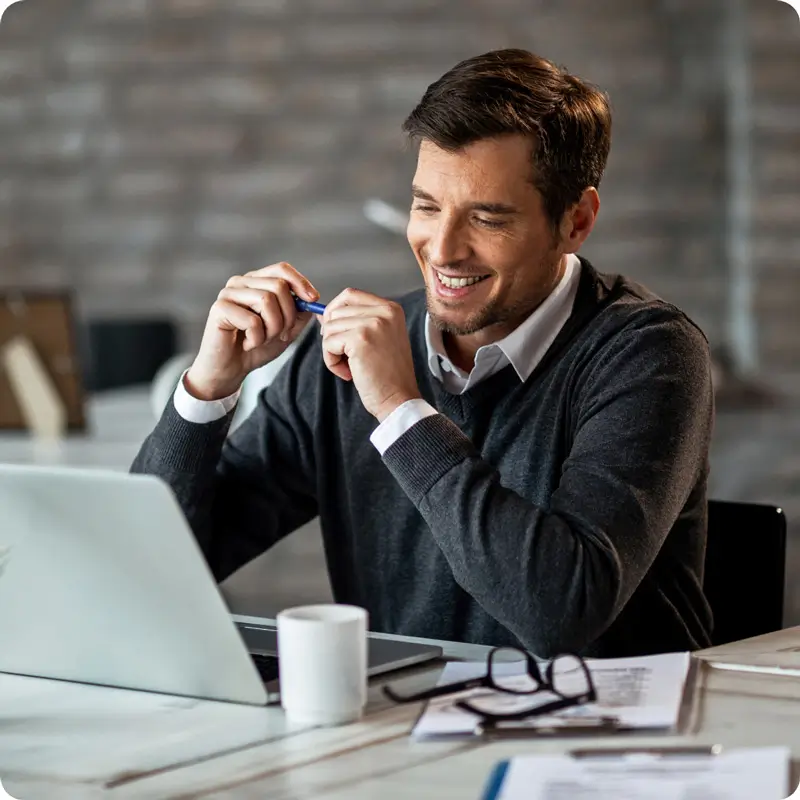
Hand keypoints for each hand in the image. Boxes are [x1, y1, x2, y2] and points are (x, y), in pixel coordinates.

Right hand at [185, 262, 318, 400]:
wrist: (231, 370)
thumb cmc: (256, 348)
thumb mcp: (286, 330)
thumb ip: (299, 313)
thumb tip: (312, 299)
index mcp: (256, 282)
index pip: (282, 269)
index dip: (301, 282)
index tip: (313, 300)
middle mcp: (241, 282)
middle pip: (278, 285)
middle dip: (288, 316)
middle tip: (281, 335)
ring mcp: (228, 293)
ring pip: (266, 300)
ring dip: (272, 329)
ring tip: (262, 340)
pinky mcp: (219, 308)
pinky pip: (252, 320)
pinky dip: (257, 339)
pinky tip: (248, 344)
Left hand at [320, 289, 420, 420]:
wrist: (399, 399)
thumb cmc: (388, 375)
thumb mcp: (378, 338)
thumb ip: (355, 322)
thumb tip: (322, 314)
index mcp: (390, 308)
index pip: (349, 294)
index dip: (335, 312)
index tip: (337, 334)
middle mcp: (384, 311)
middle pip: (336, 311)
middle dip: (333, 336)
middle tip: (346, 357)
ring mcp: (372, 323)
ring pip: (329, 328)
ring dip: (332, 351)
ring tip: (350, 366)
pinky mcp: (360, 339)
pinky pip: (328, 343)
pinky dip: (332, 361)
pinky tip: (348, 372)